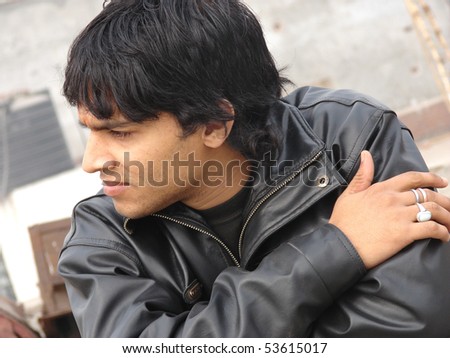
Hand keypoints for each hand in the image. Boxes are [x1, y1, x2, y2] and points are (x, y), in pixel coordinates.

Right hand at [329, 150, 449, 268]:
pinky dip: (442, 232)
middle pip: (427, 195)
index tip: (442, 182)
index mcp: (381, 189)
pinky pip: (431, 228)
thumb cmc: (342, 222)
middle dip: (444, 201)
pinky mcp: (404, 234)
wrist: (340, 246)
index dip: (431, 178)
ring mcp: (399, 216)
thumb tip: (366, 154)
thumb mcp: (349, 195)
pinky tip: (444, 236)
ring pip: (433, 210)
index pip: (412, 178)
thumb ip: (362, 175)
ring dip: (447, 216)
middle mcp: (393, 199)